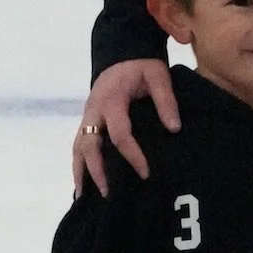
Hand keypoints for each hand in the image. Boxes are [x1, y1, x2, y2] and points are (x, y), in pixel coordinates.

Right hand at [74, 60, 180, 196]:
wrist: (120, 54)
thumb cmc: (141, 67)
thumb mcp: (158, 75)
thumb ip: (166, 100)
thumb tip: (174, 129)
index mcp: (111, 100)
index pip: (119, 133)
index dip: (131, 155)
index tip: (145, 173)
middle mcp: (93, 111)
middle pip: (89, 145)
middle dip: (97, 170)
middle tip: (109, 193)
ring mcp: (87, 117)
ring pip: (78, 147)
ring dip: (81, 171)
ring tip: (85, 197)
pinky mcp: (86, 122)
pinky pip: (78, 145)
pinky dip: (78, 165)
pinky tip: (81, 185)